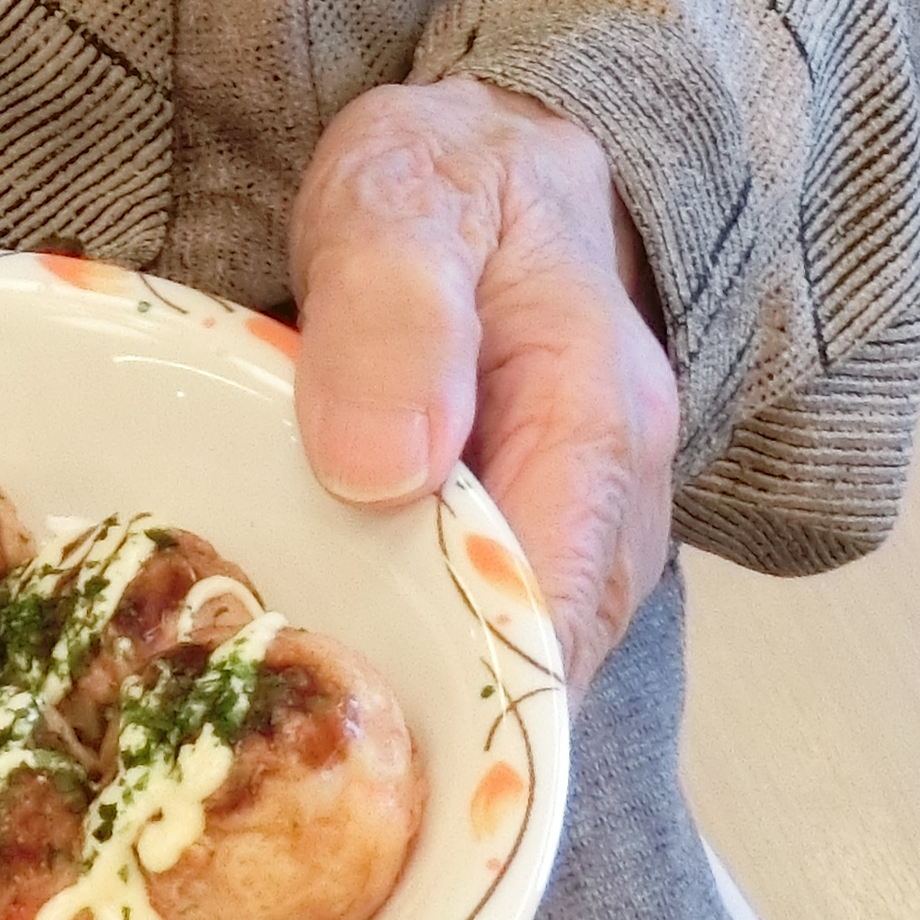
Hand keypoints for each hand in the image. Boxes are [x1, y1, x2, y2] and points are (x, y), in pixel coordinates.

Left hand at [289, 75, 678, 693]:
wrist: (489, 159)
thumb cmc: (444, 177)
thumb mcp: (400, 200)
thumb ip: (393, 315)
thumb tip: (380, 473)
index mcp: (596, 422)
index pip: (550, 611)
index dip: (463, 697)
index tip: (354, 737)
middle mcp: (617, 501)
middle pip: (540, 664)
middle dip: (434, 721)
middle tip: (302, 759)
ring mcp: (585, 529)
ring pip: (520, 662)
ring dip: (426, 700)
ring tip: (306, 735)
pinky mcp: (538, 539)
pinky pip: (494, 630)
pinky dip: (423, 659)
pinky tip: (336, 674)